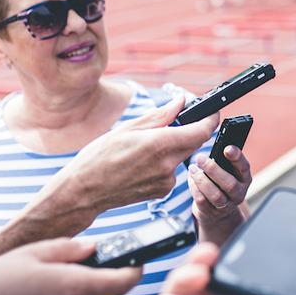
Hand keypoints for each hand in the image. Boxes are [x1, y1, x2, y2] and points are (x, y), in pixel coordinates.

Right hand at [0, 239, 140, 294]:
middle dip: (90, 277)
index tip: (139, 261)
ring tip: (35, 285)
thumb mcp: (29, 254)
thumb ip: (67, 248)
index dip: (135, 269)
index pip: (122, 281)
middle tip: (66, 265)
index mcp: (73, 286)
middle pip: (98, 292)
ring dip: (68, 294)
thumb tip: (94, 247)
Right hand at [34, 95, 218, 231]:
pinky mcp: (163, 191)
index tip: (211, 111)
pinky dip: (164, 162)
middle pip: (194, 142)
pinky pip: (172, 170)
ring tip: (144, 147)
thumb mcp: (128, 128)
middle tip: (173, 122)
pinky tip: (142, 163)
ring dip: (172, 147)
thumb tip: (181, 102)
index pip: (201, 131)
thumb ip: (161, 116)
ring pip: (181, 156)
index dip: (210, 118)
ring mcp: (166, 181)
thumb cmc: (99, 157)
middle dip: (188, 129)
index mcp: (160, 144)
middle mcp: (167, 165)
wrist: (84, 192)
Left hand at [189, 148, 251, 242]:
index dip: (237, 158)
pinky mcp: (211, 212)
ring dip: (202, 180)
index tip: (226, 148)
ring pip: (215, 195)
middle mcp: (238, 193)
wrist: (217, 211)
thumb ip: (222, 162)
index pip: (244, 168)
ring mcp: (226, 205)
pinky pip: (202, 201)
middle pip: (229, 184)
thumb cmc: (220, 183)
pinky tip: (191, 179)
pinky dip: (195, 189)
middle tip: (200, 158)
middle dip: (213, 169)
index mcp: (244, 179)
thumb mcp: (227, 172)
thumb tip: (209, 148)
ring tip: (192, 169)